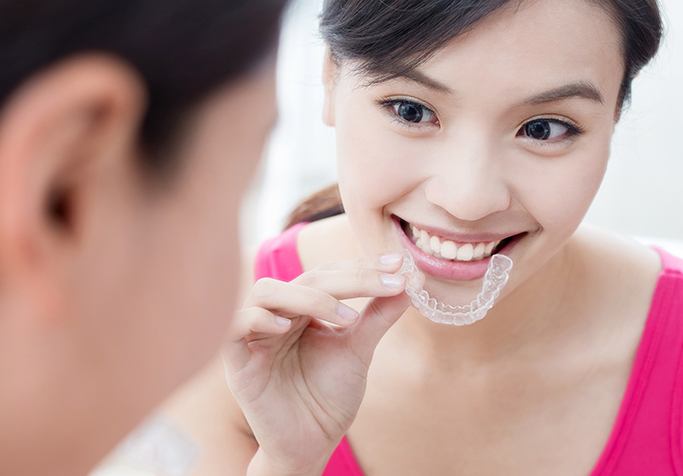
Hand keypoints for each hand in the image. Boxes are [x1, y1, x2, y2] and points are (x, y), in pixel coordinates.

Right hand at [223, 253, 408, 474]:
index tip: (398, 263)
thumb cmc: (329, 398)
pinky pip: (236, 325)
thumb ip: (378, 316)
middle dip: (351, 279)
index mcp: (303, 308)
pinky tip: (287, 327)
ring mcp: (254, 334)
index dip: (362, 267)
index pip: (329, 275)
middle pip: (306, 278)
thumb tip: (410, 281)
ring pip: (267, 291)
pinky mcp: (235, 358)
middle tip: (387, 284)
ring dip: (309, 297)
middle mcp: (278, 313)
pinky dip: (260, 319)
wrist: (310, 444)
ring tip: (347, 318)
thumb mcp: (358, 350)